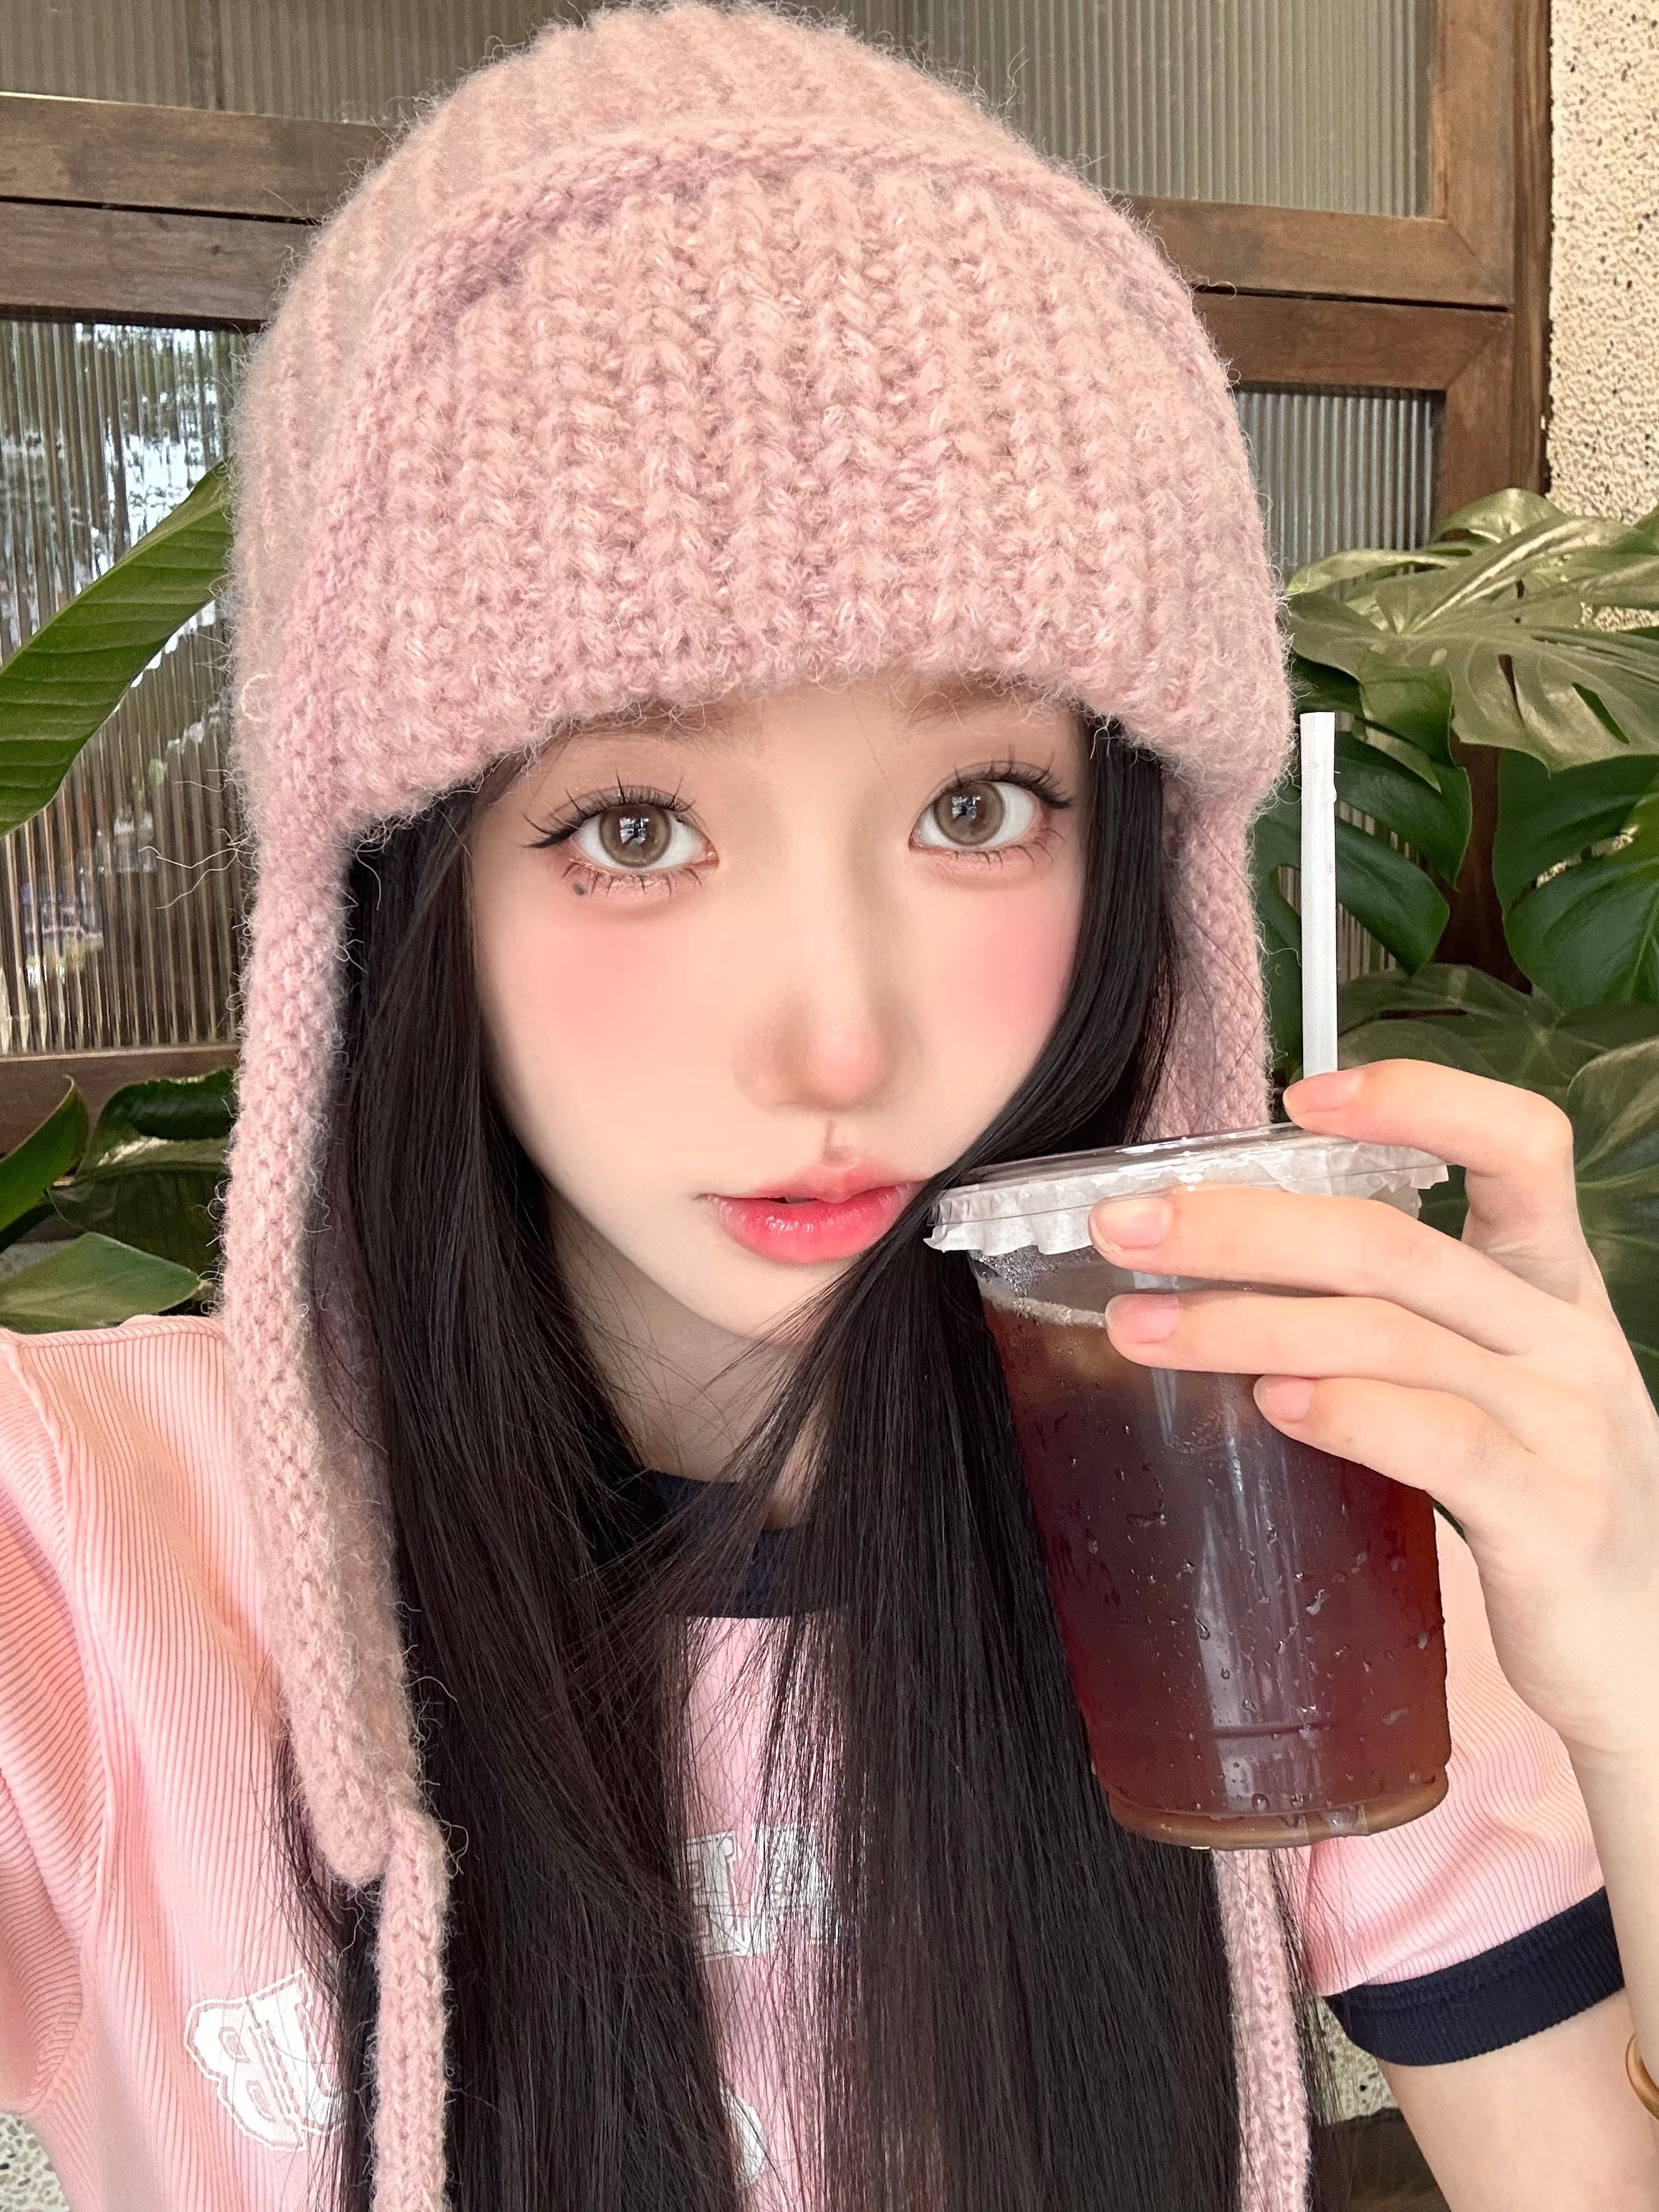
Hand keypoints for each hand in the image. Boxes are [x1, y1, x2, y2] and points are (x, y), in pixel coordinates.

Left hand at [1088, 1060, 1658, 1772]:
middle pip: (1393, 1244)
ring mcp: (1568, 1426)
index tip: (1295, 1098)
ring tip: (1140, 1326)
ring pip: (1391, 1335)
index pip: (1520, 1146)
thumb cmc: (1536, 1494)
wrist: (1646, 1649)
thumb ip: (1392, 1320)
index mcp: (1550, 1283)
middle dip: (1242, 1227)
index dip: (1418, 1101)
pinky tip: (1273, 1403)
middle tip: (1122, 1229)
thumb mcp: (1483, 1381)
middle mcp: (1565, 1336)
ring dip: (1246, 1321)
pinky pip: (1444, 1441)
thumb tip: (1224, 1269)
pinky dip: (1350, 1413)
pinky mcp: (1554, 1521)